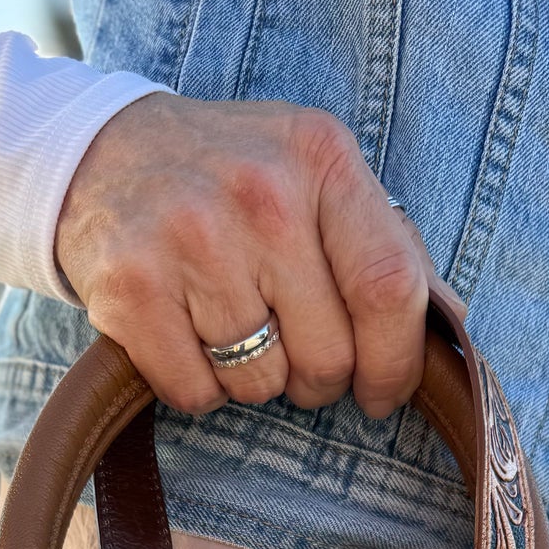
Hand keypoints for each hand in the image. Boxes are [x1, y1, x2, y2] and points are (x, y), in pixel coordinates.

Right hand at [54, 93, 431, 417]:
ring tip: (226, 323)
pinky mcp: (131, 288)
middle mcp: (260, 193)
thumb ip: (387, 244)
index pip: (390, 288)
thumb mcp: (316, 177)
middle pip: (327, 356)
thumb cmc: (230, 179)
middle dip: (315, 377)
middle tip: (285, 344)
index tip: (381, 391)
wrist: (99, 154)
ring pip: (261, 384)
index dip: (396, 363)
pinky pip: (197, 394)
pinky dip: (198, 388)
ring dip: (251, 379)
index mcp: (321, 160)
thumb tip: (449, 327)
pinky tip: (185, 337)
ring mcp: (191, 239)